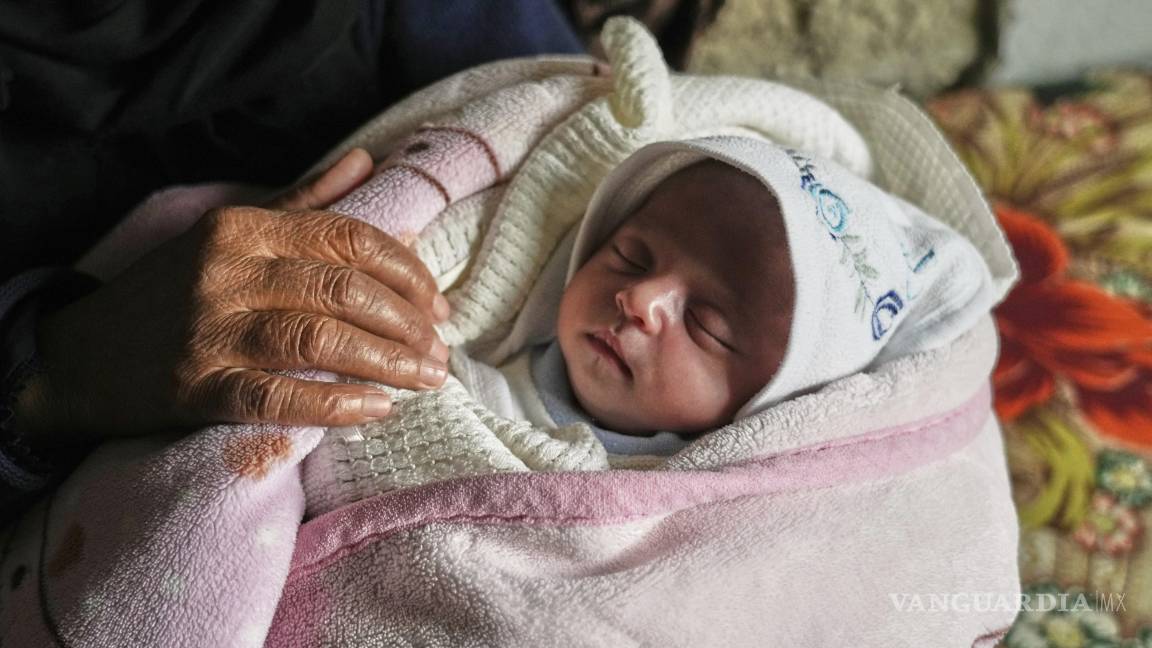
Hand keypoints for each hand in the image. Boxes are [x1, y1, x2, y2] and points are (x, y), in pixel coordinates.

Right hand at [14, 148, 450, 449]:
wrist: (80, 358)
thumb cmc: (174, 293)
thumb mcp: (231, 234)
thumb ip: (303, 202)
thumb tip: (365, 162)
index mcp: (243, 226)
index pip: (348, 238)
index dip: (407, 273)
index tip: (440, 306)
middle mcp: (226, 270)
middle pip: (344, 289)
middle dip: (409, 323)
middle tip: (442, 353)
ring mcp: (209, 330)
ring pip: (321, 340)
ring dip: (388, 362)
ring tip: (427, 380)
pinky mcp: (195, 388)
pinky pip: (279, 396)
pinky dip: (337, 403)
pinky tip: (377, 409)